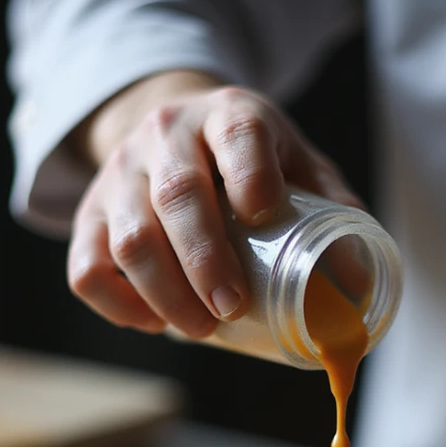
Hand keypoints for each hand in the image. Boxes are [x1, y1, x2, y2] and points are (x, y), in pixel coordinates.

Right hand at [65, 70, 361, 336]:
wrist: (172, 122)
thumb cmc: (247, 156)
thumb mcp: (296, 162)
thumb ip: (330, 208)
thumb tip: (359, 279)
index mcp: (230, 116)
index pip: (238, 136)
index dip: (250, 175)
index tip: (263, 215)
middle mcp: (168, 136)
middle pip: (176, 198)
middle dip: (205, 262)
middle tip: (231, 309)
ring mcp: (121, 173)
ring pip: (129, 238)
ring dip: (166, 294)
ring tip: (202, 330)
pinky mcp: (90, 213)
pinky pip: (85, 265)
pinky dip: (115, 305)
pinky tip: (151, 323)